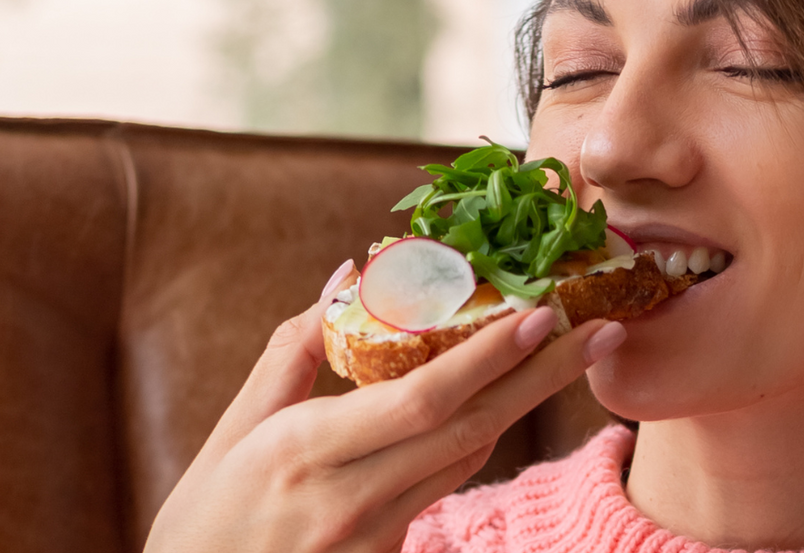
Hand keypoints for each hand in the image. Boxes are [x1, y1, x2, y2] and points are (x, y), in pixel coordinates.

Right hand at [144, 261, 626, 552]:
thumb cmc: (204, 518)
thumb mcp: (233, 431)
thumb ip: (291, 352)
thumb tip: (344, 276)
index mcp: (307, 451)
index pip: (422, 399)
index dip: (489, 357)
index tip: (540, 314)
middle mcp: (352, 497)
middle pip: (470, 429)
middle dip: (542, 376)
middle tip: (599, 330)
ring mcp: (375, 537)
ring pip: (467, 459)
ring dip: (522, 404)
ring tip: (569, 353)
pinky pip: (445, 487)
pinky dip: (476, 439)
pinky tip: (504, 403)